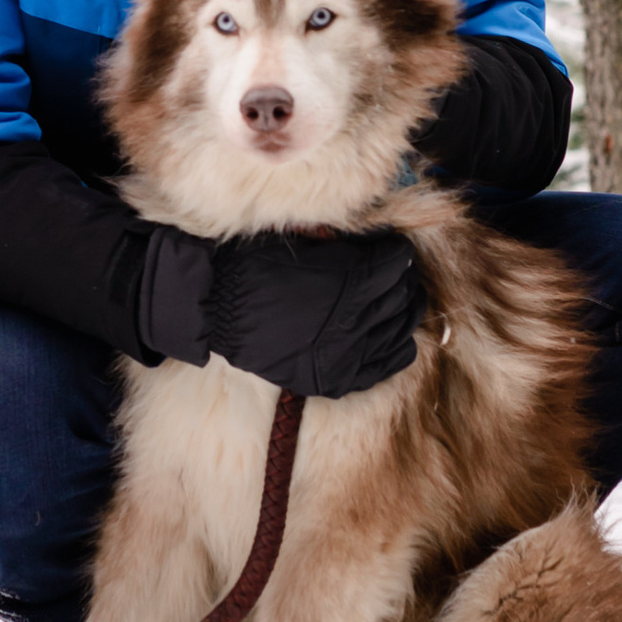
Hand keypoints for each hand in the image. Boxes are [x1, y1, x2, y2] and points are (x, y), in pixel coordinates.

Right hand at [200, 227, 424, 397]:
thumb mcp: (306, 243)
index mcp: (352, 281)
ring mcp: (347, 354)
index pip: (396, 263)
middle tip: (396, 275)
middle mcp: (356, 320)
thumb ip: (346, 245)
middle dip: (402, 281)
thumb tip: (378, 242)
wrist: (218, 309)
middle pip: (400, 296)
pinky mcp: (335, 379)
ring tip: (398, 303)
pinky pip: (383, 367)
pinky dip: (395, 350)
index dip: (396, 252)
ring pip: (398, 331)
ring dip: (404, 313)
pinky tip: (394, 338)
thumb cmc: (256, 267)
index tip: (392, 249)